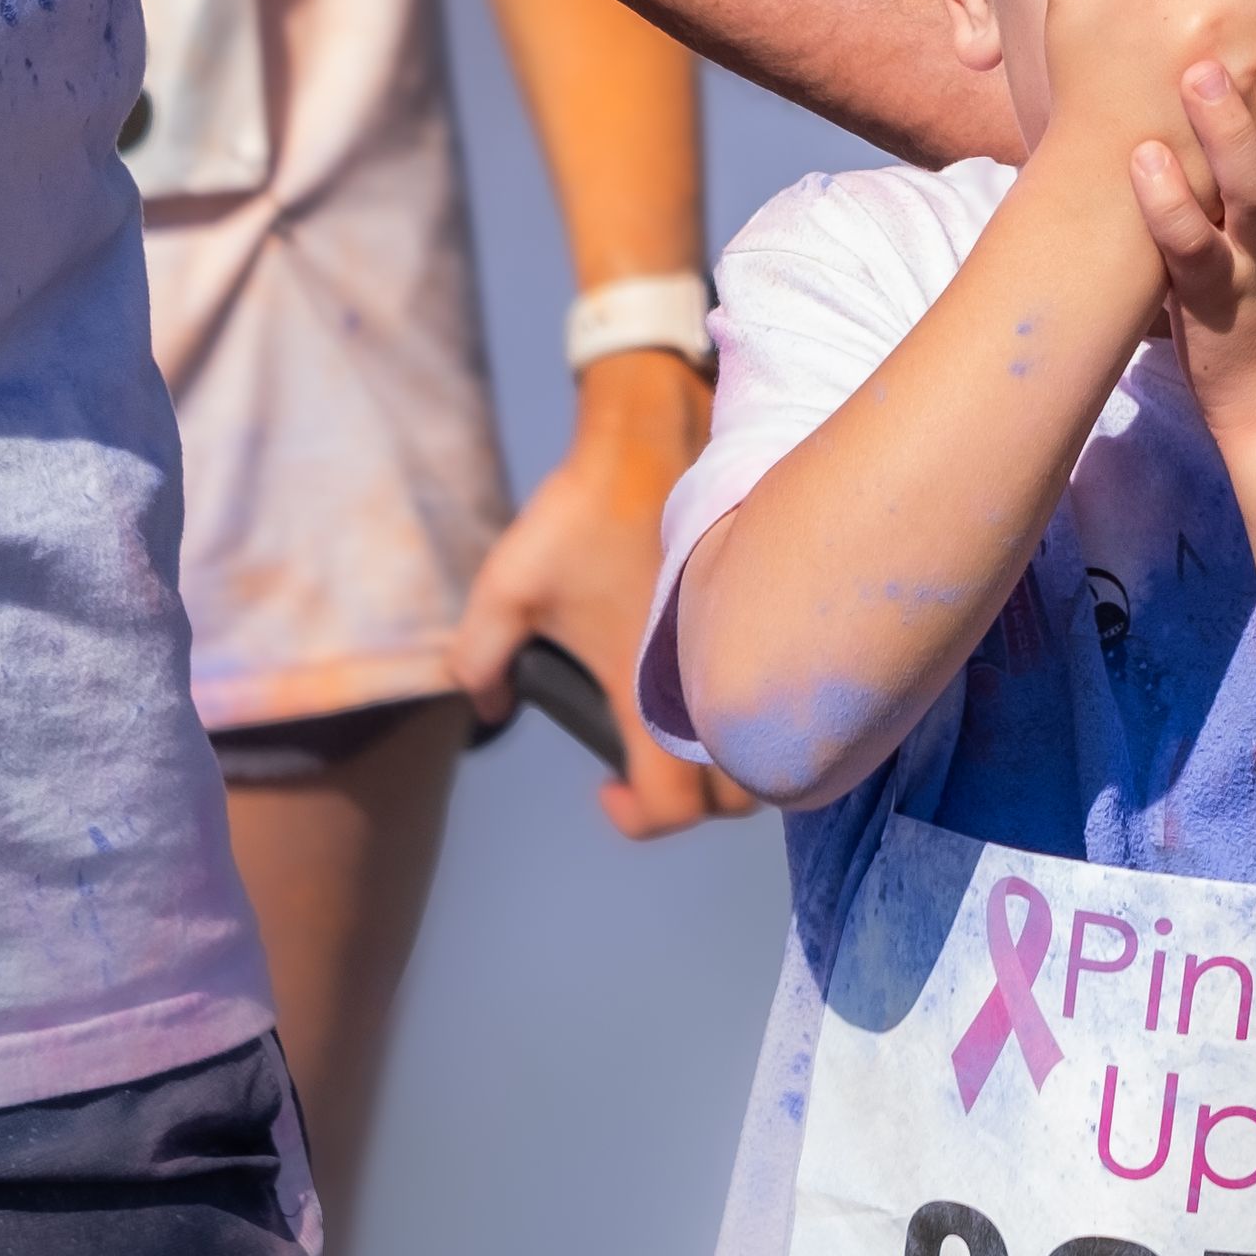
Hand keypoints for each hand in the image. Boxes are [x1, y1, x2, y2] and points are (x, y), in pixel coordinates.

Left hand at [449, 350, 750, 839]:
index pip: (673, 806)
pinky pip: (777, 688)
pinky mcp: (762, 614)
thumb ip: (478, 659)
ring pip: (767, 743)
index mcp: (646, 693)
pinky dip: (754, 706)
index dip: (638, 819)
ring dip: (733, 756)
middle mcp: (706, 682)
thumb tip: (487, 710)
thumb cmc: (580, 513)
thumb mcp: (507, 585)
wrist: (654, 436)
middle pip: (739, 793)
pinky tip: (712, 679)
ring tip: (683, 728)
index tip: (603, 787)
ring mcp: (742, 647)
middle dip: (699, 798)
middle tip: (652, 765)